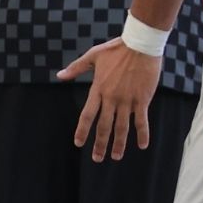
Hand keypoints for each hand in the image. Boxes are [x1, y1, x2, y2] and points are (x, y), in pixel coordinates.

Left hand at [58, 39, 159, 161]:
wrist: (140, 44)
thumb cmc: (117, 49)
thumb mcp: (93, 56)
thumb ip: (76, 68)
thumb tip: (59, 76)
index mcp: (98, 89)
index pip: (87, 115)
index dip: (83, 131)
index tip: (79, 143)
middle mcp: (112, 98)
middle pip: (104, 126)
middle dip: (100, 144)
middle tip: (98, 158)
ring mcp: (127, 100)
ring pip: (122, 127)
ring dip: (118, 144)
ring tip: (116, 156)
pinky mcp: (142, 99)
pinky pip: (142, 120)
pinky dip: (142, 134)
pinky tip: (142, 145)